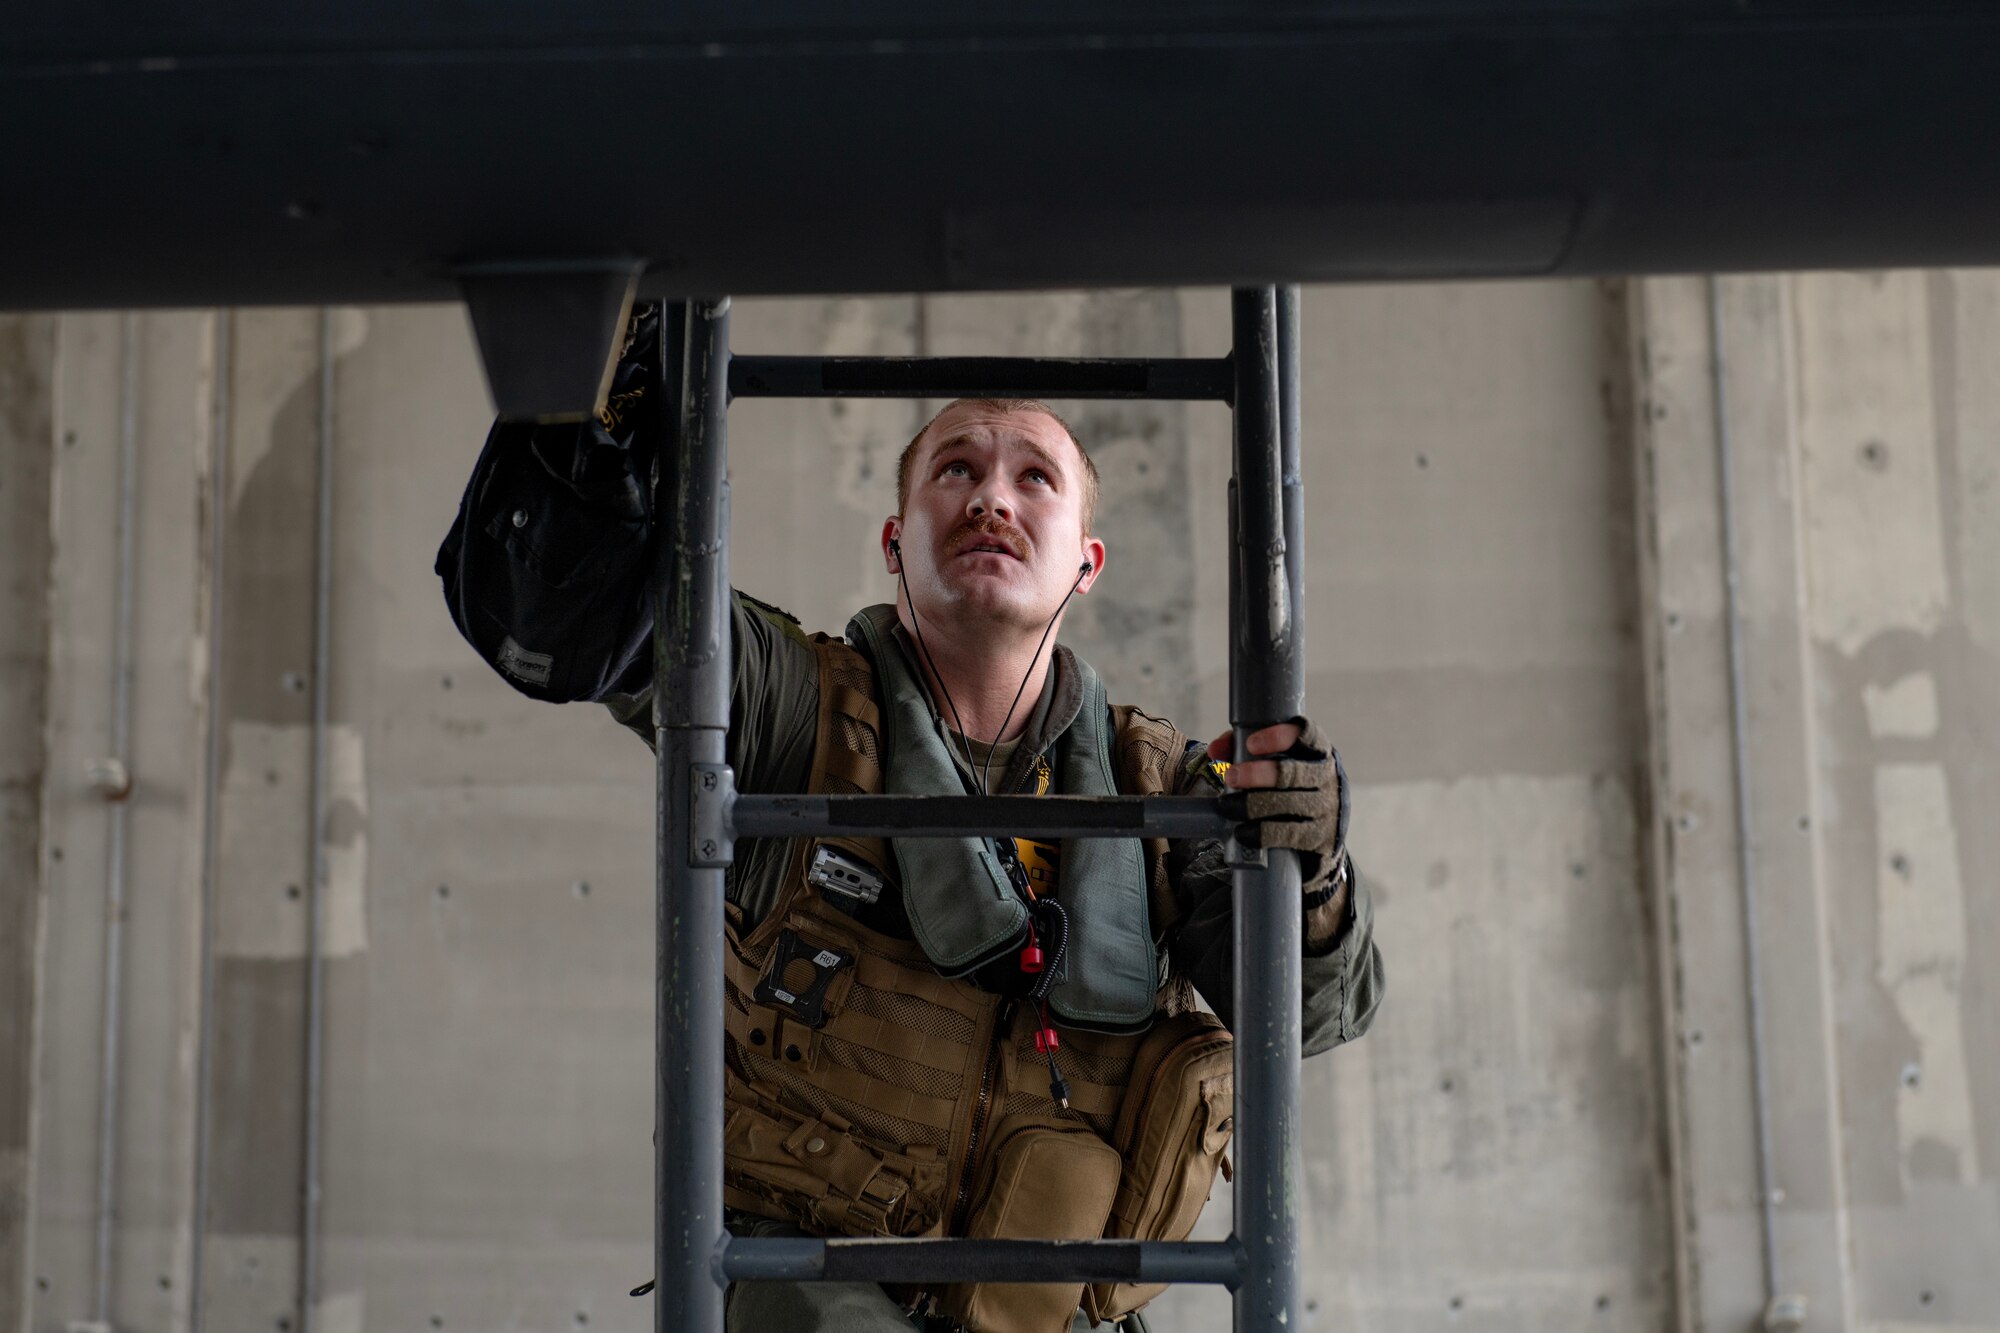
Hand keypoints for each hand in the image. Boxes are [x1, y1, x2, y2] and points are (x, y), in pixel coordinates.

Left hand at [1205, 718, 1347, 871]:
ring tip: (1227, 806)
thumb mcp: (1271, 760)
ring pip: (1291, 803)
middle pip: (1293, 772)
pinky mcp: (1321, 835)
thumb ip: (1241, 749)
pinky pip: (1291, 833)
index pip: (1307, 735)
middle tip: (1231, 777)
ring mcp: (1327, 806)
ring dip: (1253, 804)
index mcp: (1317, 750)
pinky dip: (1262, 833)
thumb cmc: (1289, 784)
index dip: (1279, 737)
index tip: (1250, 744)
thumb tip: (1215, 750)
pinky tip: (1243, 832)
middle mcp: (1327, 776)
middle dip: (1257, 774)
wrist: (1321, 827)